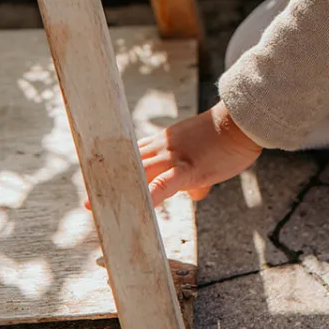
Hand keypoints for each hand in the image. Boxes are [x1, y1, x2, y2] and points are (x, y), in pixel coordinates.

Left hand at [85, 101, 262, 210]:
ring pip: (140, 176)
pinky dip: (151, 196)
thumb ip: (195, 173)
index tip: (97, 184)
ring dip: (120, 192)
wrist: (242, 120)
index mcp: (165, 143)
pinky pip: (165, 184)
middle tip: (86, 202)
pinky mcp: (189, 169)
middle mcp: (163, 148)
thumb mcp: (205, 154)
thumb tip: (196, 192)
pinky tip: (140, 208)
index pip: (134, 157)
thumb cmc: (228, 136)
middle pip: (128, 167)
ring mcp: (174, 158)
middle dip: (107, 184)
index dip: (116, 171)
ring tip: (97, 207)